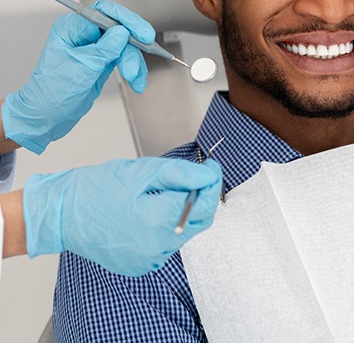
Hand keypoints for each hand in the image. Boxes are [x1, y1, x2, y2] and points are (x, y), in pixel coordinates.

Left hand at [1, 0, 154, 153]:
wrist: (47, 116)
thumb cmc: (51, 93)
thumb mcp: (81, 69)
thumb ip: (103, 49)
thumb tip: (122, 32)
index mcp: (71, 28)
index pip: (103, 12)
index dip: (126, 20)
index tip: (142, 33)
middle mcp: (84, 34)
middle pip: (119, 29)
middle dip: (132, 48)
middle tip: (140, 60)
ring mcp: (95, 48)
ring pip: (126, 46)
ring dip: (134, 63)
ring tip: (134, 79)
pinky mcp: (103, 61)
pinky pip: (125, 59)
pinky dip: (134, 70)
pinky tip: (136, 81)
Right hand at [23, 157, 221, 275]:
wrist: (60, 214)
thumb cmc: (96, 188)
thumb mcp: (143, 171)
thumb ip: (182, 174)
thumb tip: (209, 175)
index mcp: (158, 221)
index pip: (205, 203)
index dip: (213, 182)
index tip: (211, 167)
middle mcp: (157, 247)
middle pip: (200, 222)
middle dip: (202, 198)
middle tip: (195, 177)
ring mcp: (148, 260)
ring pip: (184, 234)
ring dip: (184, 212)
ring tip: (164, 193)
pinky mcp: (139, 266)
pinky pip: (166, 246)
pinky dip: (168, 228)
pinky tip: (151, 212)